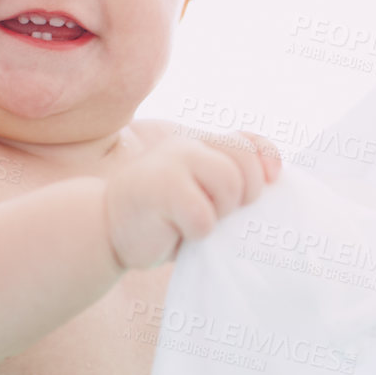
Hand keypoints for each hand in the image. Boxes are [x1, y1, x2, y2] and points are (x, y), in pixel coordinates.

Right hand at [103, 130, 282, 269]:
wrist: (104, 229)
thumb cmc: (161, 218)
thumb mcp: (197, 195)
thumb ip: (227, 180)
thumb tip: (271, 185)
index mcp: (198, 145)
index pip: (250, 141)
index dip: (267, 161)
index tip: (271, 182)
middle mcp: (186, 147)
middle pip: (245, 161)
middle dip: (247, 194)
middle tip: (223, 212)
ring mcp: (171, 163)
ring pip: (230, 182)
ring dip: (222, 212)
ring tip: (198, 221)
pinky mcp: (160, 189)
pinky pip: (203, 215)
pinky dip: (198, 232)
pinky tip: (178, 233)